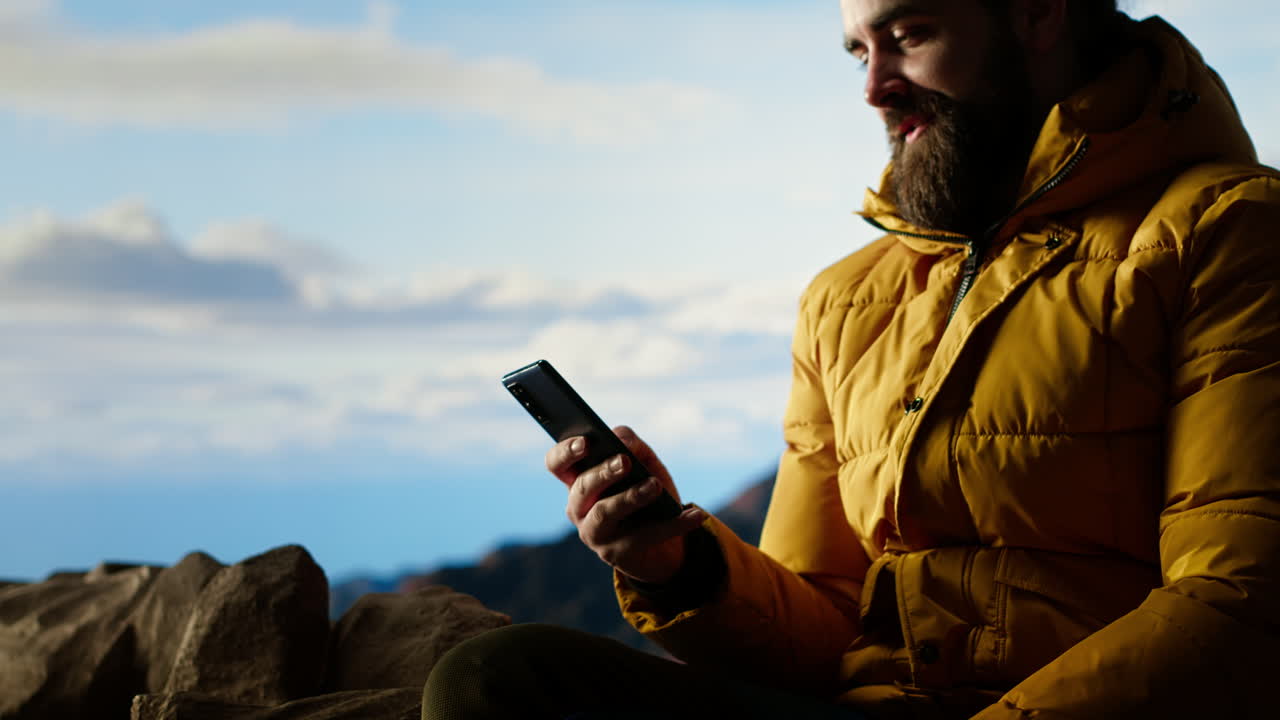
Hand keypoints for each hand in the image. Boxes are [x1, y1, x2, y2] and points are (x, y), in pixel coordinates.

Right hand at [546, 425, 707, 583]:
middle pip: (582, 487)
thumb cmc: (646, 495)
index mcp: (578, 481)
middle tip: (625, 462)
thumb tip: (623, 440)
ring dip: (630, 497)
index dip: (565, 453)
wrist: (662, 545)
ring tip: (655, 486)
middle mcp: (578, 508)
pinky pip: (645, 536)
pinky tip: (695, 514)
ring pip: (605, 513)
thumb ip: (633, 446)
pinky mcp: (617, 555)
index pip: (557, 464)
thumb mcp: (645, 466)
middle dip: (603, 473)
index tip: (585, 443)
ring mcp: (594, 534)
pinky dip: (674, 524)